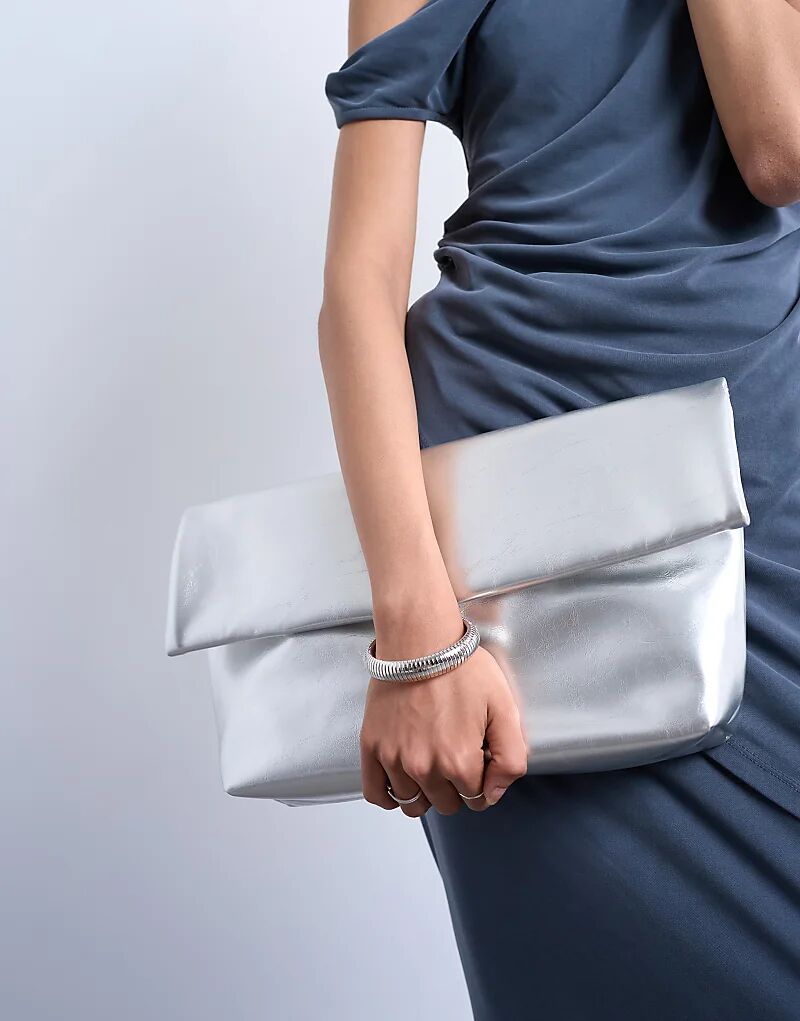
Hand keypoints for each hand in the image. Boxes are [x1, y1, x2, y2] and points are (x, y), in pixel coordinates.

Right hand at [360, 640, 527, 817]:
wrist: (420, 641)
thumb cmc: (461, 668)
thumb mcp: (504, 708)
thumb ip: (511, 758)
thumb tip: (494, 793)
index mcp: (460, 761)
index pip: (477, 799)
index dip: (483, 781)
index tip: (478, 759)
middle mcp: (424, 767)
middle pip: (446, 804)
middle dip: (456, 787)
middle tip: (456, 755)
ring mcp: (394, 759)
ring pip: (413, 804)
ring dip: (426, 792)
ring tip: (431, 763)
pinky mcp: (372, 747)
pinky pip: (376, 793)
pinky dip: (390, 796)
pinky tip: (402, 783)